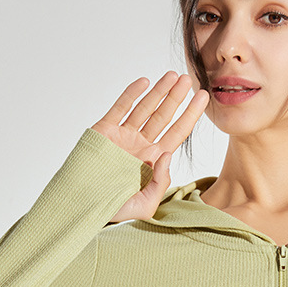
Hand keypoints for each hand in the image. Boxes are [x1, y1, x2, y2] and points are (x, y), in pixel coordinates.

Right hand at [90, 72, 209, 222]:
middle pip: (164, 116)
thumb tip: (169, 154)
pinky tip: (145, 82)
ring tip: (173, 76)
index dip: (191, 114)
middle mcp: (141, 145)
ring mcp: (123, 136)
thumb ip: (161, 181)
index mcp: (154, 161)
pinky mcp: (105, 131)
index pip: (178, 133)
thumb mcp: (146, 204)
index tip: (204, 97)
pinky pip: (121, 108)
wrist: (84, 206)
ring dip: (159, 91)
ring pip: (145, 108)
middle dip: (177, 98)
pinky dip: (132, 94)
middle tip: (189, 80)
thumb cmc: (115, 210)